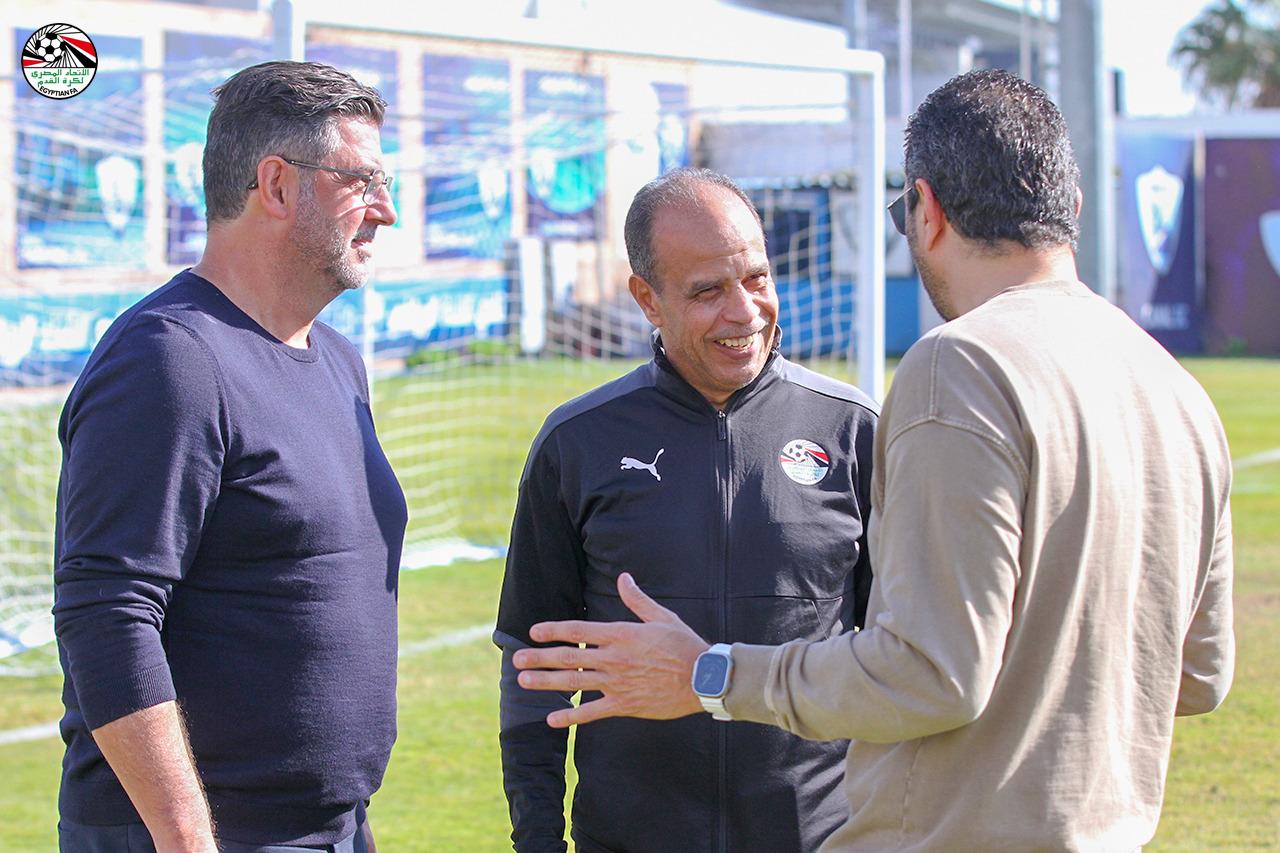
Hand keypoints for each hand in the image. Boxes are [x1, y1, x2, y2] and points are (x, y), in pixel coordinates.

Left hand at [513, 572, 710, 727]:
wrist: (703, 678)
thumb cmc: (684, 645)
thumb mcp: (661, 617)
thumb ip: (637, 600)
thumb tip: (624, 578)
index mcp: (620, 634)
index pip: (578, 630)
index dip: (553, 630)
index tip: (534, 632)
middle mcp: (613, 658)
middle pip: (569, 657)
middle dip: (540, 657)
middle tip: (516, 659)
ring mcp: (617, 682)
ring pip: (574, 682)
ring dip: (546, 682)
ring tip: (524, 681)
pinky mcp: (624, 704)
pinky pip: (592, 712)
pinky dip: (571, 716)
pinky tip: (552, 719)